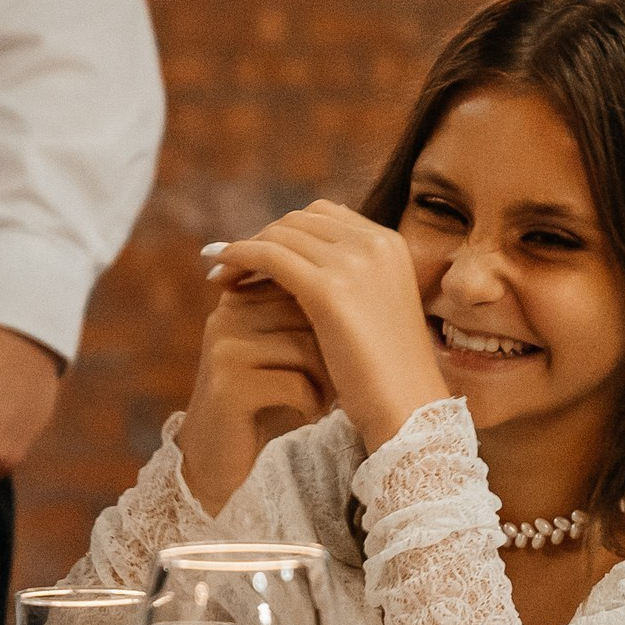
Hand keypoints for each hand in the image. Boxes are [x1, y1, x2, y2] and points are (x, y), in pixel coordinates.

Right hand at [177, 285, 336, 514]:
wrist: (220, 462)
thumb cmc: (266, 403)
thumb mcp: (285, 352)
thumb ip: (306, 313)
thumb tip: (362, 284)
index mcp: (241, 298)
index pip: (305, 284)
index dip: (333, 321)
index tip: (337, 352)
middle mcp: (227, 314)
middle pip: (308, 312)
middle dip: (333, 349)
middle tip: (333, 381)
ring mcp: (224, 347)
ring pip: (305, 345)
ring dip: (326, 378)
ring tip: (321, 398)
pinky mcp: (228, 385)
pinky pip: (295, 382)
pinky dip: (313, 402)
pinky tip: (307, 414)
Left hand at [219, 201, 450, 452]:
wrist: (407, 407)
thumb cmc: (387, 372)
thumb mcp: (373, 310)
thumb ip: (350, 281)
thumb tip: (302, 267)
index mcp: (390, 243)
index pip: (324, 216)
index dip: (285, 231)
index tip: (259, 252)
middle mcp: (375, 243)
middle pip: (300, 220)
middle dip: (262, 236)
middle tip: (230, 260)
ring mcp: (355, 263)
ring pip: (280, 234)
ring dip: (243, 247)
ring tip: (218, 271)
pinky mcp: (330, 289)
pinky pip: (269, 256)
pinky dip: (238, 257)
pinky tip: (218, 274)